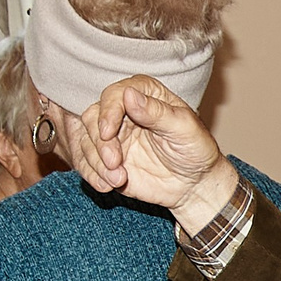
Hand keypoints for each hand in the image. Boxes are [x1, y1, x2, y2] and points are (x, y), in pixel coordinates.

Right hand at [57, 76, 235, 226]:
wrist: (193, 184)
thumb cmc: (195, 149)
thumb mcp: (184, 128)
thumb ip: (157, 112)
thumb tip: (129, 94)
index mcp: (145, 94)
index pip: (114, 95)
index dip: (107, 112)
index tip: (108, 133)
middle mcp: (124, 112)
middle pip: (92, 118)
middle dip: (99, 143)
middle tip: (115, 162)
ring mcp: (113, 136)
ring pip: (85, 141)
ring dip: (95, 162)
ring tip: (117, 179)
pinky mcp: (106, 159)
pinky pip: (85, 163)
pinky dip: (91, 175)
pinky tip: (107, 186)